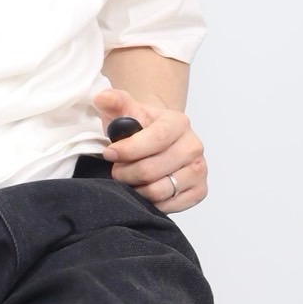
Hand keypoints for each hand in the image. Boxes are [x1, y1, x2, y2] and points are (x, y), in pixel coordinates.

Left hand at [93, 88, 207, 213]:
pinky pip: (170, 205)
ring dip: (136, 189)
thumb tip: (102, 98)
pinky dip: (150, 202)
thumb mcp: (124, 110)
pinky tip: (142, 190)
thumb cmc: (138, 126)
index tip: (109, 153)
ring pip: (160, 190)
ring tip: (127, 180)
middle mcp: (194, 146)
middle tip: (115, 170)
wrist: (156, 140)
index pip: (156, 139)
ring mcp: (199, 170)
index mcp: (178, 122)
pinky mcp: (199, 191)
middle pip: (153, 169)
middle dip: (126, 173)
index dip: (129, 150)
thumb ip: (114, 101)